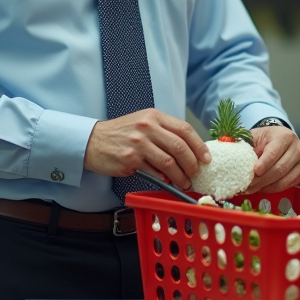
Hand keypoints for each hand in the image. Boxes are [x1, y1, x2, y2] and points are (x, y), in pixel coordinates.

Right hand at [84, 109, 211, 190]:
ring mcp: (138, 143)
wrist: (92, 141)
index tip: (206, 158)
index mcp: (154, 116)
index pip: (184, 129)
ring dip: (180, 176)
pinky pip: (154, 172)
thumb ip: (164, 132)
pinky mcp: (130, 159)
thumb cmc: (121, 134)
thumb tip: (189, 151)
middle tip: (195, 174)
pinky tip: (166, 182)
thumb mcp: (143, 123)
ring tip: (183, 183)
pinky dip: (164, 179)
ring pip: (169, 162)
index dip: (199, 145)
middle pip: (180, 147)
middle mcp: (147, 127)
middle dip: (192, 164)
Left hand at [245, 126, 299, 193]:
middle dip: (261, 180)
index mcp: (284, 136)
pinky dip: (272, 189)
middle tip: (246, 185)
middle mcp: (297, 148)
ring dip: (265, 187)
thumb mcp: (254, 136)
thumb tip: (228, 146)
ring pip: (284, 179)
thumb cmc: (265, 139)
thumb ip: (244, 142)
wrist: (279, 140)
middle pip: (279, 169)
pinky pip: (287, 185)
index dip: (264, 163)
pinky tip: (261, 188)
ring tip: (251, 189)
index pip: (274, 152)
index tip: (254, 171)